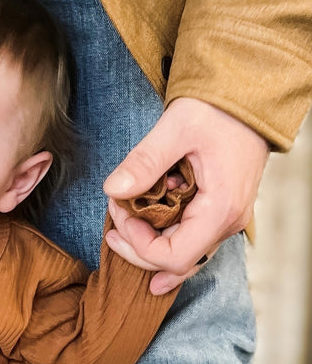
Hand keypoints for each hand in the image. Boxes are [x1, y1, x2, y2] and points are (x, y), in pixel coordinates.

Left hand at [103, 98, 269, 293]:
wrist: (250, 99)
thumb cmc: (218, 109)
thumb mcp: (177, 128)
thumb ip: (145, 161)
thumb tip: (112, 190)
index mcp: (221, 209)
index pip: (175, 257)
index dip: (140, 245)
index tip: (122, 215)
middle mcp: (229, 223)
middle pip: (178, 264)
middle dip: (139, 250)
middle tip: (113, 228)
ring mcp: (228, 221)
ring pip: (186, 258)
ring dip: (150, 251)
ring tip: (121, 235)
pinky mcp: (222, 213)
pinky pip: (193, 242)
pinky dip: (166, 244)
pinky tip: (145, 240)